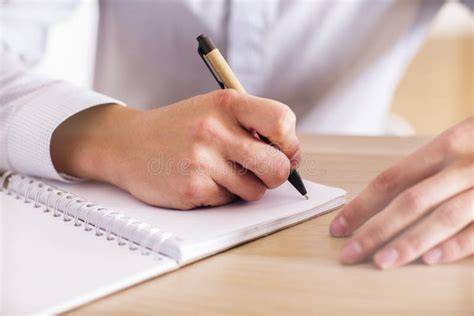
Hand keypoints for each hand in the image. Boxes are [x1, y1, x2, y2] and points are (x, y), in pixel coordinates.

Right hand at [51, 90, 299, 208]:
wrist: (127, 143)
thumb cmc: (179, 127)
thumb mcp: (213, 109)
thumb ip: (251, 125)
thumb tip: (291, 158)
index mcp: (226, 103)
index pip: (282, 121)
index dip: (289, 142)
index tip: (283, 150)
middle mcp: (215, 129)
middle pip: (277, 166)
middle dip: (275, 175)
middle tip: (261, 171)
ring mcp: (202, 160)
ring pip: (254, 190)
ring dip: (244, 187)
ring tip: (220, 171)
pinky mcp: (191, 187)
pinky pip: (227, 201)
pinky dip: (220, 195)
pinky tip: (200, 179)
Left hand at [330, 117, 473, 268]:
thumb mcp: (459, 142)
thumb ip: (426, 168)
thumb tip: (381, 200)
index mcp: (446, 146)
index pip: (391, 179)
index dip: (362, 204)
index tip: (339, 227)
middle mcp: (464, 165)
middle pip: (409, 202)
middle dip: (375, 230)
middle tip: (349, 253)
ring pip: (442, 218)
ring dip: (409, 243)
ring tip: (381, 263)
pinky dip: (456, 246)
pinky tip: (430, 260)